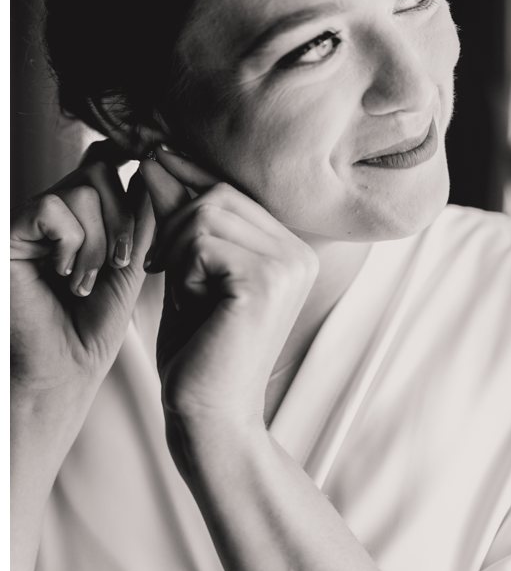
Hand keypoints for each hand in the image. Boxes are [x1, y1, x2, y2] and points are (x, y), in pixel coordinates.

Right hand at [10, 141, 152, 395]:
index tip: (148, 192)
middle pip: (100, 171)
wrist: (64, 368)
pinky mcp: (7, 236)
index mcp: (83, 216)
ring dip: (97, 241)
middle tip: (118, 263)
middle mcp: (52, 213)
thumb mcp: (131, 264)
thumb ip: (142, 221)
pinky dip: (70, 243)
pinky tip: (62, 274)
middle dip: (122, 220)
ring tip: (84, 281)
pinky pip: (51, 208)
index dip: (131, 174)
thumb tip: (152, 171)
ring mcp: (28, 223)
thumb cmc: (95, 325)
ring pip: (81, 189)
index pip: (107, 167)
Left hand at [140, 146, 316, 439]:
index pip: (233, 190)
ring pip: (206, 213)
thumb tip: (159, 158)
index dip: (186, 182)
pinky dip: (180, 268)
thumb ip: (183, 220)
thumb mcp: (188, 273)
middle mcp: (300, 253)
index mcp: (292, 250)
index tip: (150, 180)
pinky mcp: (264, 282)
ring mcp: (288, 266)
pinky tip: (188, 301)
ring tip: (178, 289)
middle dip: (174, 222)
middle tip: (158, 266)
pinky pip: (202, 241)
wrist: (209, 412)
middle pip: (219, 193)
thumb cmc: (198, 350)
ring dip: (175, 248)